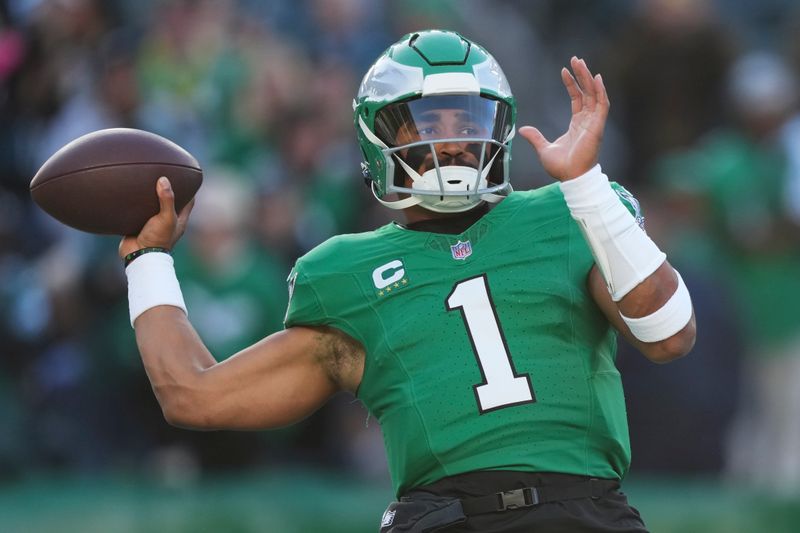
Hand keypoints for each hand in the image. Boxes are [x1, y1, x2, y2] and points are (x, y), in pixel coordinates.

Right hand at [119, 176, 193, 258]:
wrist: (138, 255)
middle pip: (171, 202)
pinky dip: (137, 203)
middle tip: (164, 175)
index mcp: (179, 220)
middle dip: (168, 190)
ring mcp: (153, 223)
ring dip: (151, 196)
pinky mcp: (139, 225)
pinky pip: (139, 212)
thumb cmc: (158, 239)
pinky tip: (131, 193)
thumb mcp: (166, 218)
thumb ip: (167, 199)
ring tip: (146, 180)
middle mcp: (168, 221)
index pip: (188, 202)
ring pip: (153, 206)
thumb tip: (164, 179)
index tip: (187, 177)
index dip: (189, 190)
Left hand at [518, 56, 609, 180]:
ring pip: (594, 94)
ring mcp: (594, 123)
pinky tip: (596, 77)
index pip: (577, 98)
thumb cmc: (561, 167)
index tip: (564, 70)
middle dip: (581, 74)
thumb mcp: (543, 148)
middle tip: (575, 59)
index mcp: (577, 124)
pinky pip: (602, 104)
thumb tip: (523, 129)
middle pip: (587, 92)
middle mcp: (587, 121)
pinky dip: (600, 91)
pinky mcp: (597, 126)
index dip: (571, 84)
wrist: (570, 177)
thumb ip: (535, 137)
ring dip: (589, 78)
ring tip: (581, 62)